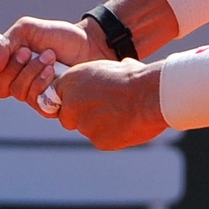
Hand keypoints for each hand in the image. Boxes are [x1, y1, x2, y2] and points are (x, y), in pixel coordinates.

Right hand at [0, 16, 96, 104]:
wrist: (91, 44)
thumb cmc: (59, 37)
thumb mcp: (27, 30)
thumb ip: (4, 44)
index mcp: (6, 64)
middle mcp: (15, 82)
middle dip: (12, 68)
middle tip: (28, 52)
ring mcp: (32, 95)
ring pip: (17, 92)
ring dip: (33, 71)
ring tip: (50, 57)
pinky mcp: (49, 105)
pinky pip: (35, 101)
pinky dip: (44, 82)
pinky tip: (56, 71)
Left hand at [45, 59, 168, 150]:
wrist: (151, 96)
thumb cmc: (137, 78)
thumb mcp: (115, 66)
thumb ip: (106, 74)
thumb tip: (123, 66)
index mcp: (71, 81)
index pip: (58, 95)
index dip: (72, 99)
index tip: (84, 100)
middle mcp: (71, 105)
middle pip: (68, 117)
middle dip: (82, 116)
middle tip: (104, 109)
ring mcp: (84, 126)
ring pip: (87, 129)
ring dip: (101, 125)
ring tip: (124, 114)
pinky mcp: (98, 141)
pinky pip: (103, 140)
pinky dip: (113, 135)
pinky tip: (128, 124)